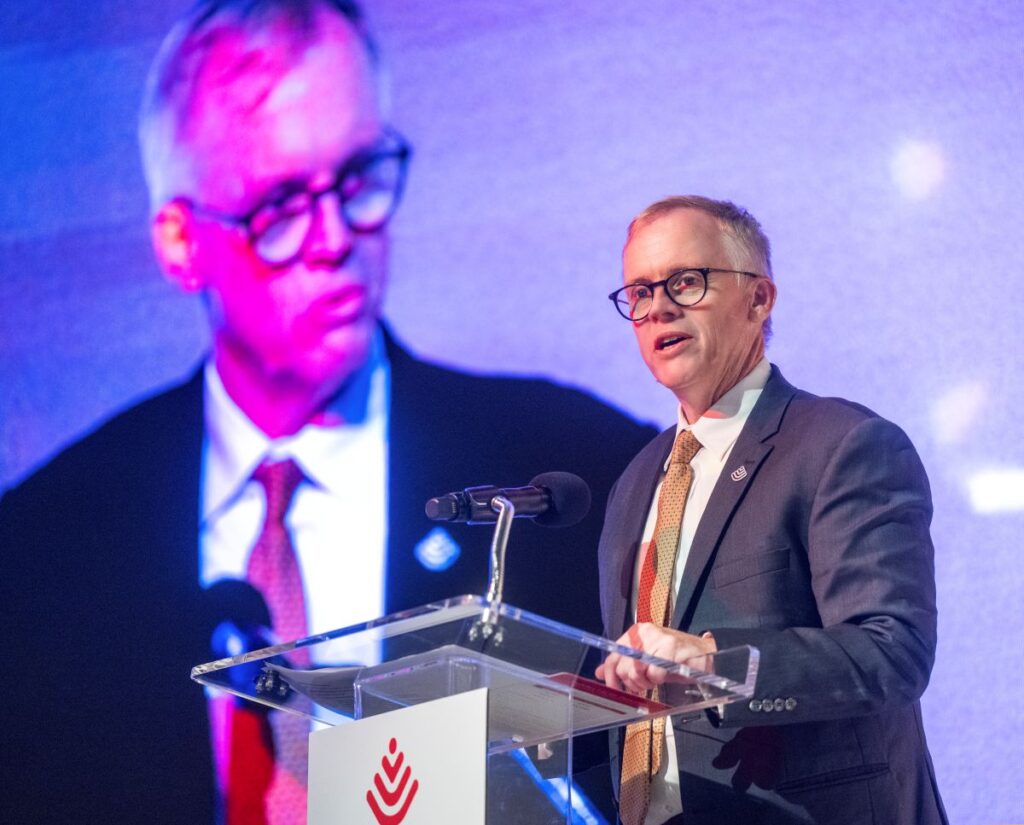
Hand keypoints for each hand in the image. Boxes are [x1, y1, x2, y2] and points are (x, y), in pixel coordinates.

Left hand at [595, 623, 716, 693]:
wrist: (704, 653)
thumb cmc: (676, 657)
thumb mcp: (647, 660)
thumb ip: (624, 664)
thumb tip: (600, 672)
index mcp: (636, 633)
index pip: (613, 656)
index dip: (611, 677)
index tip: (615, 689)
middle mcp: (644, 632)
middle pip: (624, 666)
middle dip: (632, 683)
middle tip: (643, 685)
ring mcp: (658, 638)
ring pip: (637, 670)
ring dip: (645, 683)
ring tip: (654, 680)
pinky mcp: (671, 647)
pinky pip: (655, 673)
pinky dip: (658, 680)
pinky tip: (664, 676)